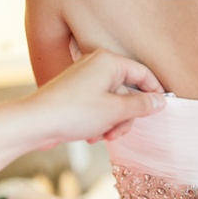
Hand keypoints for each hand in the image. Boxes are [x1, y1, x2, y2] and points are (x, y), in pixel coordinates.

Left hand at [26, 48, 166, 147]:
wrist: (35, 122)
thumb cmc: (73, 112)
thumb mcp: (116, 111)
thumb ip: (142, 105)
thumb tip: (160, 101)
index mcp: (109, 62)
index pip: (143, 74)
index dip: (155, 92)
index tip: (162, 109)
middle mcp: (97, 66)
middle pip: (128, 92)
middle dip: (127, 116)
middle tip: (119, 131)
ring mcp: (86, 79)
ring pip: (114, 103)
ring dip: (113, 123)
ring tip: (102, 136)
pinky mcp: (77, 93)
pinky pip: (100, 107)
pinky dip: (100, 122)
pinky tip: (90, 134)